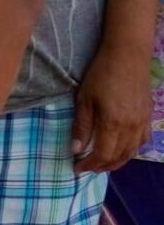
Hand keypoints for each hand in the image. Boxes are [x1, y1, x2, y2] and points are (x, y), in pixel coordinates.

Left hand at [71, 40, 150, 173]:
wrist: (128, 55)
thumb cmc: (101, 74)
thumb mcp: (84, 99)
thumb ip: (81, 126)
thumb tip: (75, 150)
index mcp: (113, 124)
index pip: (102, 154)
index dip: (90, 164)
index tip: (77, 168)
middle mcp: (132, 127)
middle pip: (119, 156)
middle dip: (103, 166)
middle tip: (89, 168)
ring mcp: (143, 122)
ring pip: (133, 151)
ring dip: (118, 161)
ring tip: (103, 164)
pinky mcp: (149, 115)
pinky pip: (143, 140)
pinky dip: (132, 150)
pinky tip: (123, 150)